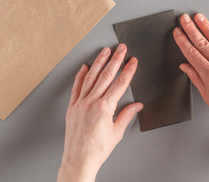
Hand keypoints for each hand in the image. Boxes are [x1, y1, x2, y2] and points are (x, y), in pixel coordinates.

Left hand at [57, 44, 142, 181]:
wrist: (79, 160)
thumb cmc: (97, 150)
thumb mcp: (117, 132)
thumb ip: (126, 115)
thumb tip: (136, 105)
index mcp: (105, 108)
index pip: (120, 84)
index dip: (128, 70)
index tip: (133, 61)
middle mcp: (91, 103)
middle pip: (106, 75)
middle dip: (115, 59)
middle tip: (121, 49)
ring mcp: (80, 103)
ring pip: (91, 77)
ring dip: (99, 62)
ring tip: (105, 51)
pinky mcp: (72, 107)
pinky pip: (76, 87)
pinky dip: (81, 75)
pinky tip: (85, 67)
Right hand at [173, 13, 208, 181]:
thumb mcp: (205, 95)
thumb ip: (194, 76)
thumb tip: (186, 66)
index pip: (192, 52)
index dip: (183, 40)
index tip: (177, 32)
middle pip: (203, 43)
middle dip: (192, 29)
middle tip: (185, 19)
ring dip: (206, 27)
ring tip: (199, 18)